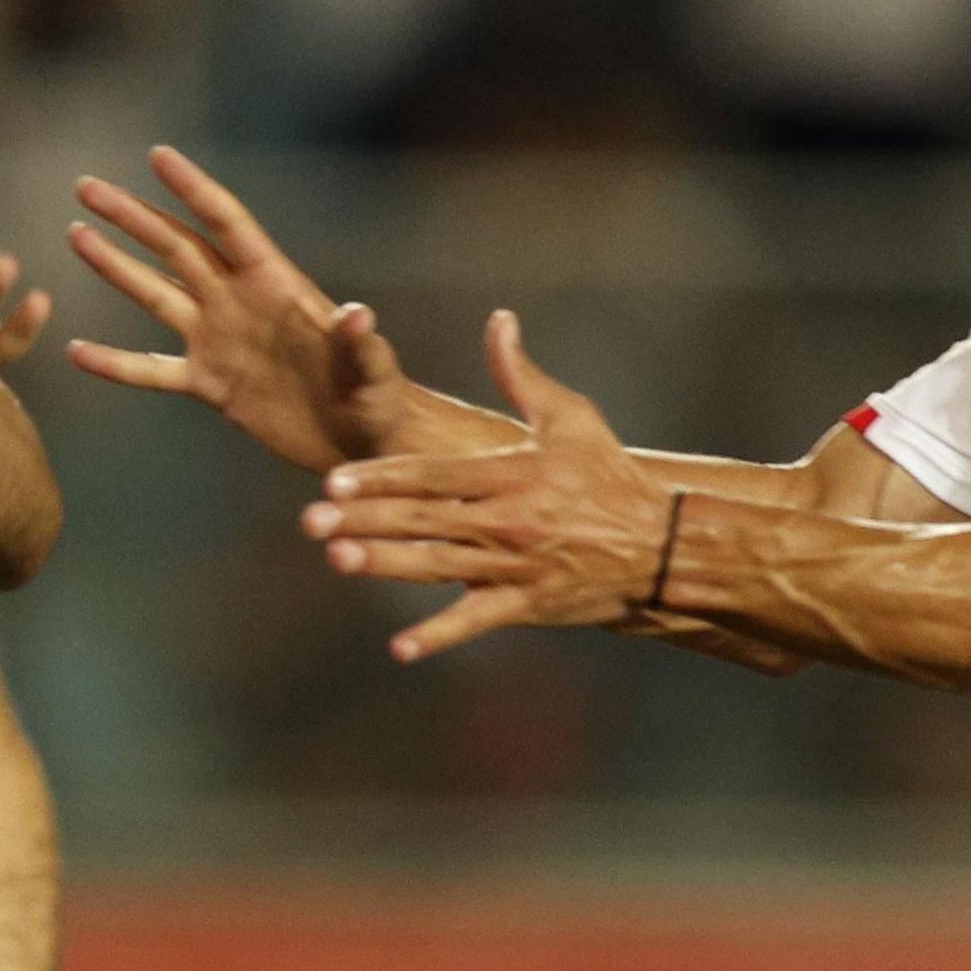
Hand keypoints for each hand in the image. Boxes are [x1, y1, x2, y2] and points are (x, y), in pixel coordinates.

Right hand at [66, 146, 420, 472]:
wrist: (362, 440)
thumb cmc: (377, 397)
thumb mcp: (372, 369)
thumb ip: (360, 342)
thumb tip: (358, 314)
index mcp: (275, 284)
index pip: (226, 224)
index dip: (193, 189)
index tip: (157, 156)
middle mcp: (238, 302)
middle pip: (175, 247)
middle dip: (132, 216)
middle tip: (87, 186)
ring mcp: (219, 340)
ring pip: (155, 294)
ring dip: (115, 267)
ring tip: (77, 234)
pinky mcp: (210, 384)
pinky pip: (152, 370)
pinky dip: (115, 363)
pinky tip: (76, 351)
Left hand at [304, 311, 676, 662]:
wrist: (661, 545)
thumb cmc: (608, 474)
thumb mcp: (570, 417)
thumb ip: (521, 374)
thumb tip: (498, 320)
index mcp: (511, 472)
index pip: (433, 475)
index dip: (381, 478)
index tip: (333, 482)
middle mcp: (507, 520)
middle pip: (423, 520)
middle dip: (364, 521)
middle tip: (309, 524)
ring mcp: (514, 566)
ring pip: (438, 567)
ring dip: (386, 566)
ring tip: (337, 563)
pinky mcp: (525, 604)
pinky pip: (475, 621)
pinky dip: (439, 636)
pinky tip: (398, 649)